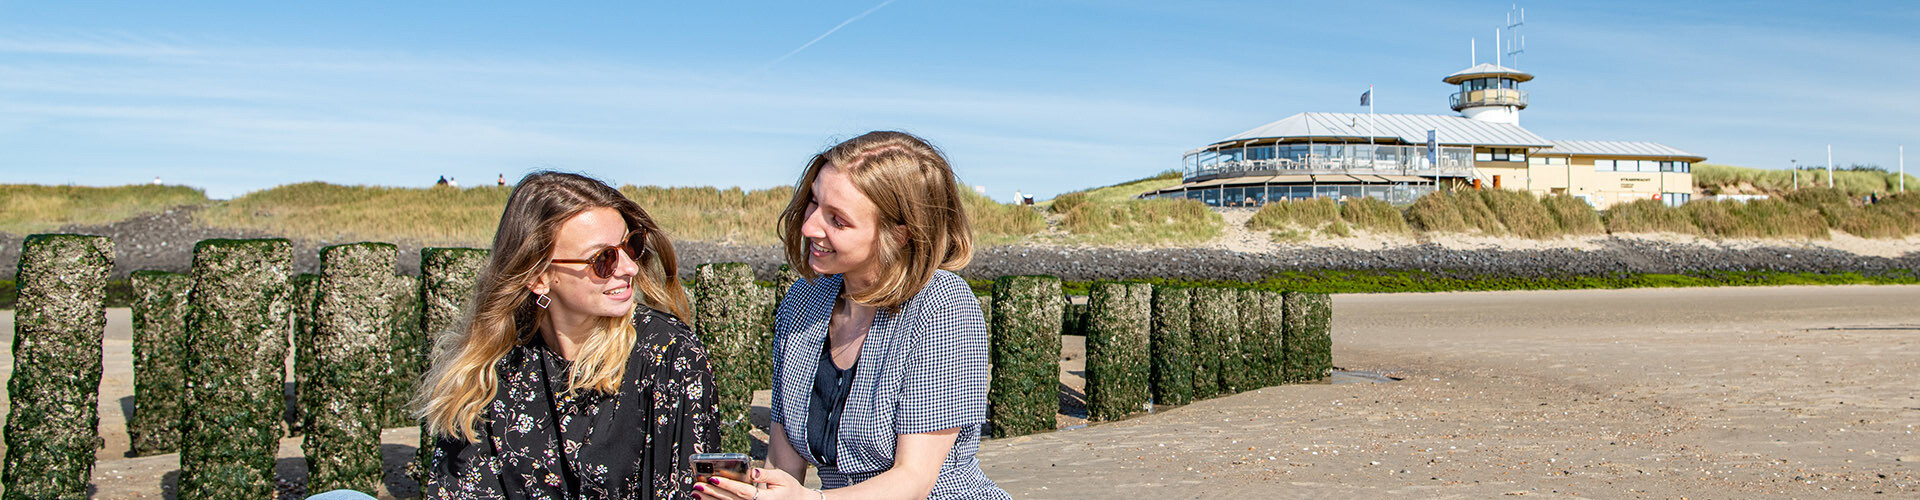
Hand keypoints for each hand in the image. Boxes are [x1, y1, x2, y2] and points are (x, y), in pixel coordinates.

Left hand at [692, 467, 812, 499]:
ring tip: (696, 494)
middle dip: (711, 494)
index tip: (713, 479)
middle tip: (697, 486)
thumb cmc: (788, 489)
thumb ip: (766, 474)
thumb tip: (753, 471)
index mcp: (764, 499)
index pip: (741, 491)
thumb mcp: (781, 478)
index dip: (727, 485)